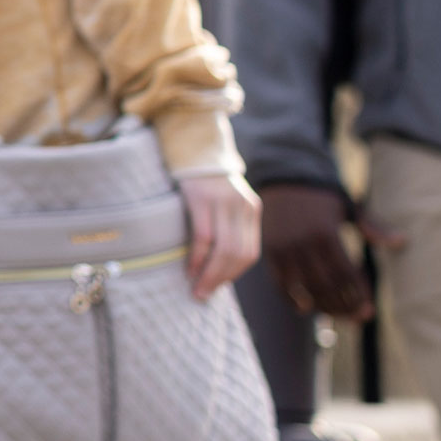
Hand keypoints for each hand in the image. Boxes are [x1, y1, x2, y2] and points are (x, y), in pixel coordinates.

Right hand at [176, 170, 263, 302]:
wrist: (193, 145)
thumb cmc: (205, 180)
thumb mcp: (225, 202)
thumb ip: (228, 226)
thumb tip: (219, 263)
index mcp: (251, 210)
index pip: (249, 252)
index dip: (233, 274)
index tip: (217, 287)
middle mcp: (241, 206)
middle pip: (238, 253)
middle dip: (221, 279)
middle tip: (203, 295)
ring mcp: (223, 202)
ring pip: (223, 249)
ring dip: (210, 274)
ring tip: (197, 288)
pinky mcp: (202, 197)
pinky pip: (203, 236)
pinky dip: (197, 257)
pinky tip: (189, 268)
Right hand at [259, 180, 399, 321]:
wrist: (284, 178)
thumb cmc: (323, 197)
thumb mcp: (349, 209)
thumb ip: (373, 228)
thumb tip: (402, 242)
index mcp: (327, 233)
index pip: (346, 275)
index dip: (359, 295)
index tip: (370, 308)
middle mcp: (304, 243)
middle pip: (327, 287)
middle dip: (346, 307)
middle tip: (359, 317)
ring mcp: (284, 249)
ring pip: (306, 291)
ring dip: (324, 308)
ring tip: (338, 315)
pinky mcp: (270, 253)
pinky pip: (282, 286)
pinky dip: (294, 302)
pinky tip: (308, 309)